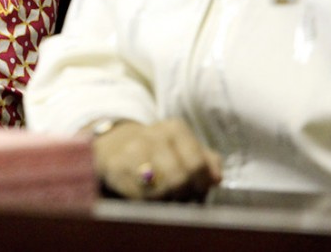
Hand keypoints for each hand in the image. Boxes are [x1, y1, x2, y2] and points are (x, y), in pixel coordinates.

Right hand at [91, 118, 222, 200]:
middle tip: (182, 198)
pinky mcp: (116, 166)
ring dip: (167, 200)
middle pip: (180, 178)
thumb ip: (207, 161)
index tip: (198, 191)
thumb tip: (216, 178)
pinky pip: (139, 195)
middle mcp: (153, 136)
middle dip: (184, 195)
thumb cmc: (159, 151)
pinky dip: (147, 201)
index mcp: (175, 129)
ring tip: (166, 198)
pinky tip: (147, 196)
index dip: (201, 185)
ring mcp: (132, 150)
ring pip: (160, 189)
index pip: (197, 164)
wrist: (114, 144)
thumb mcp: (185, 147)